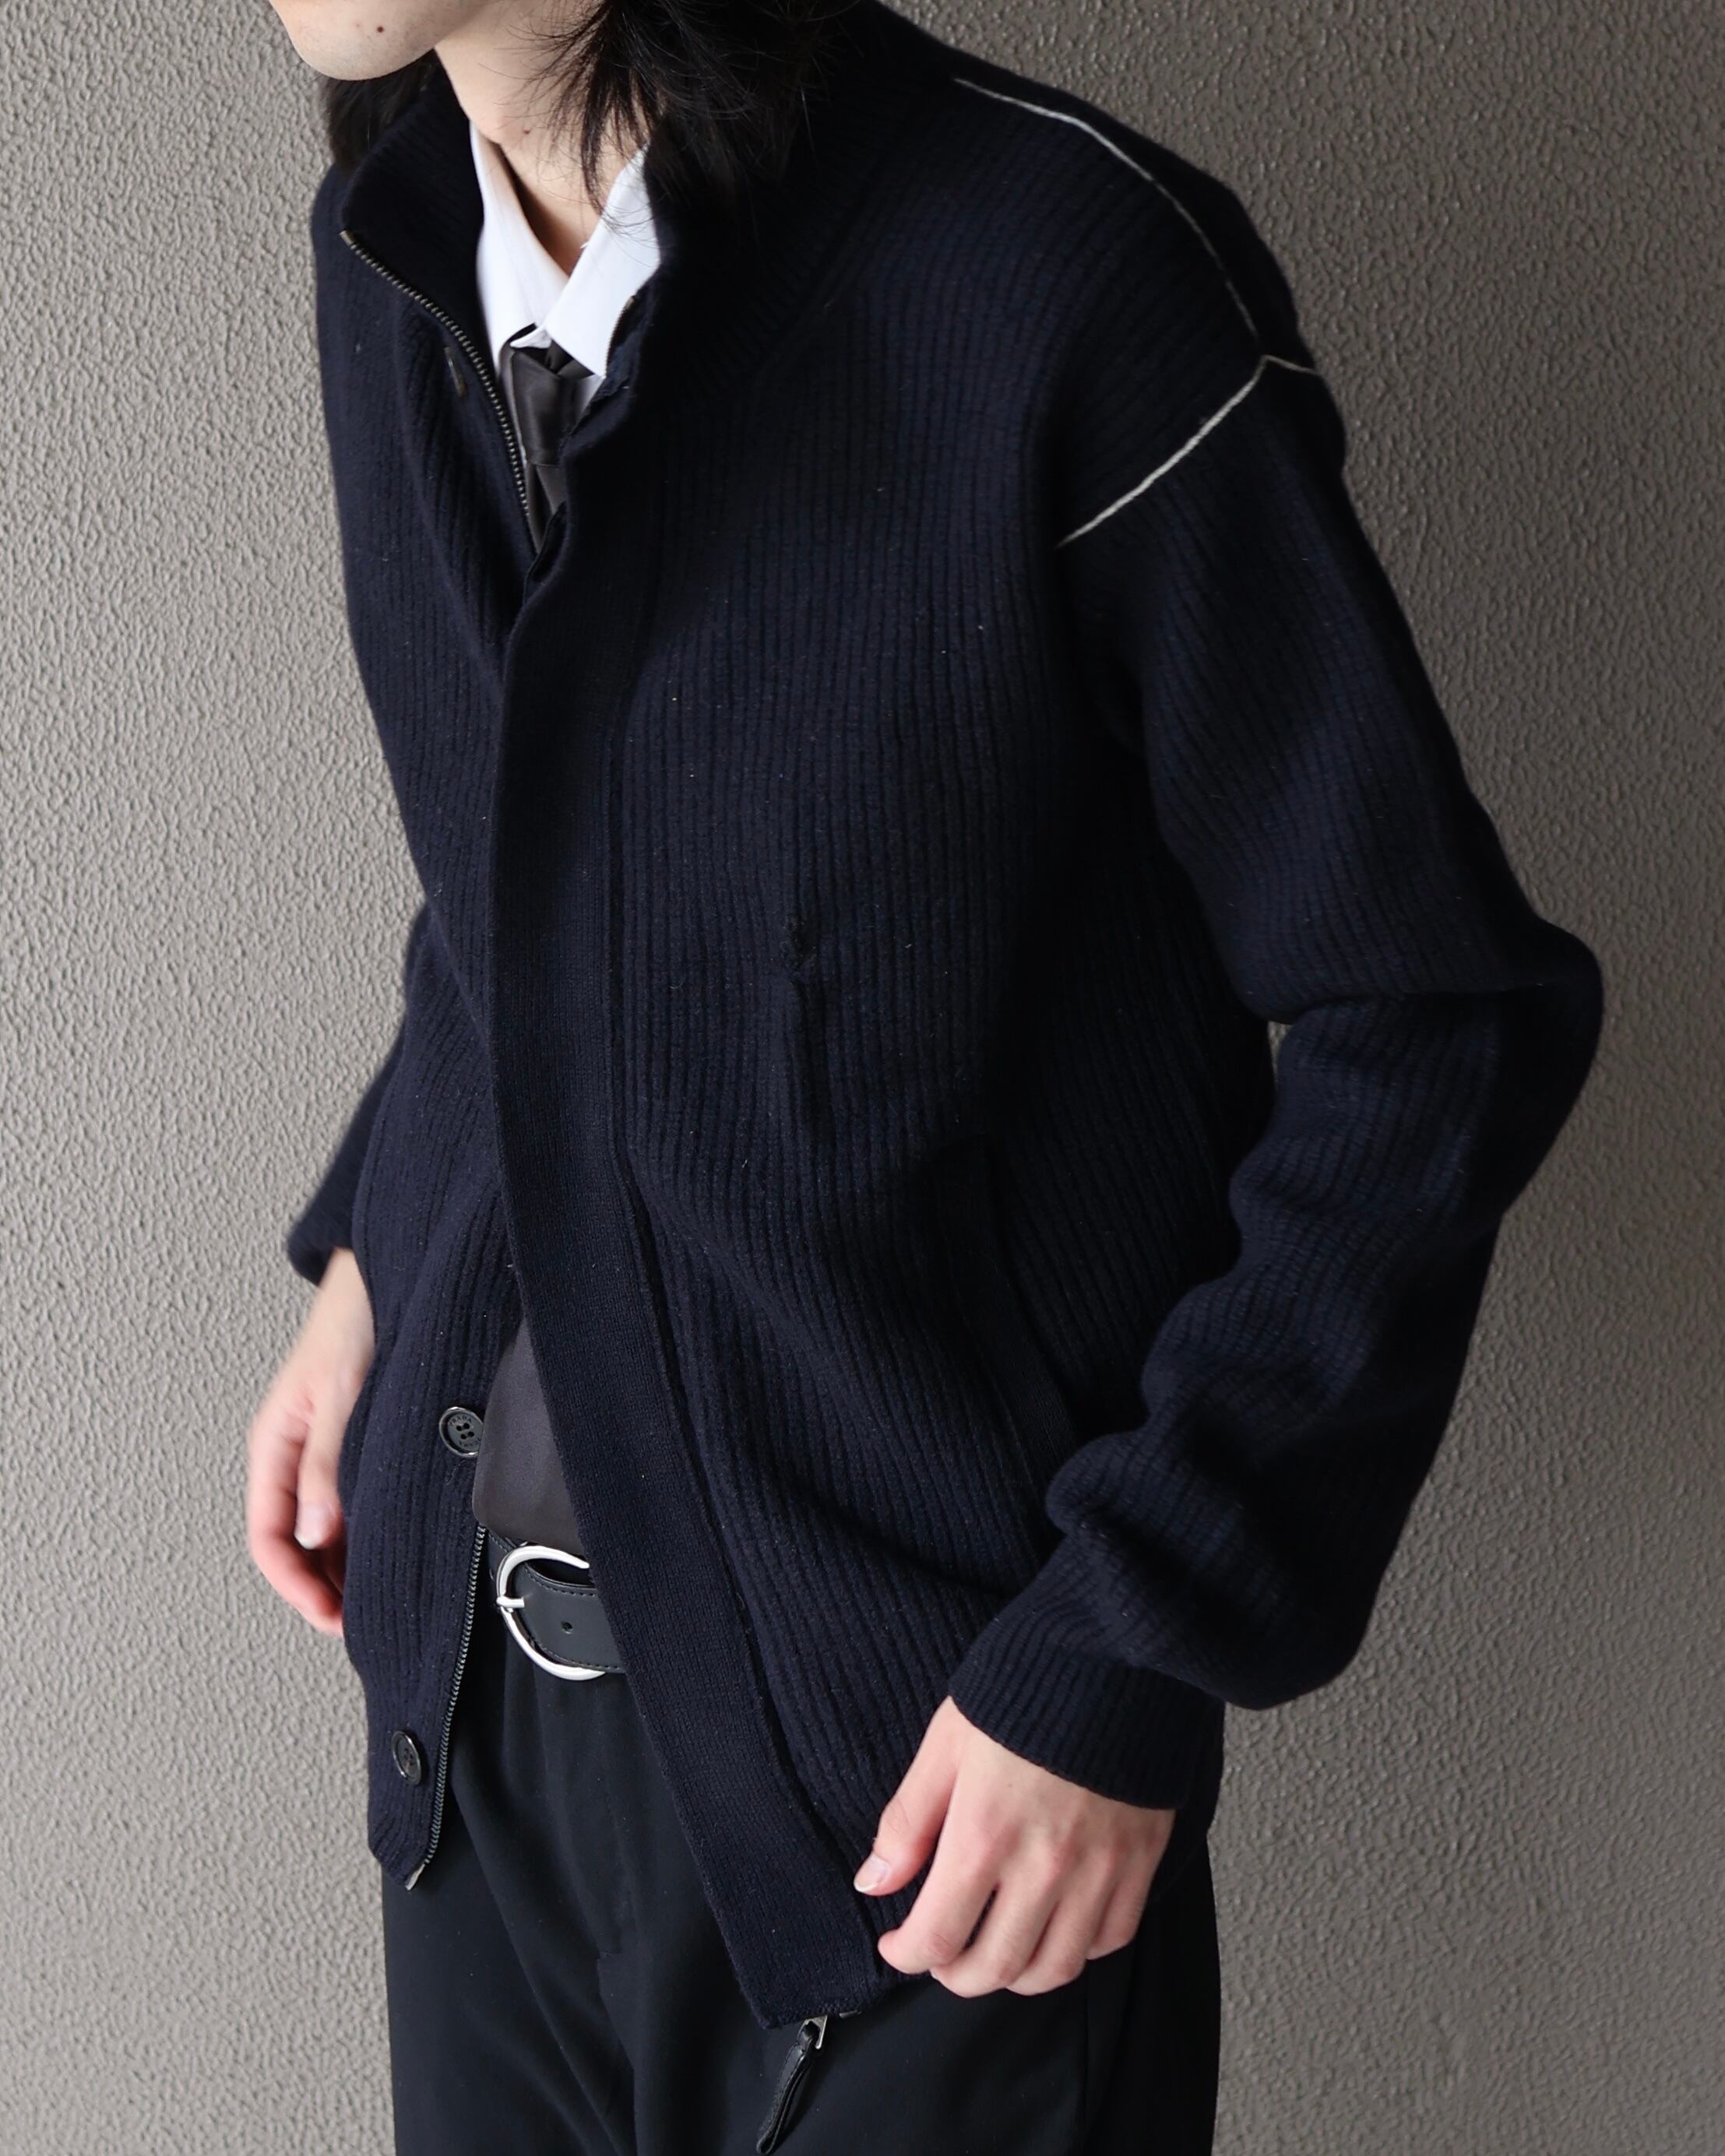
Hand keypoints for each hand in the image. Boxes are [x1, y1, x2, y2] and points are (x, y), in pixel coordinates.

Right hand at [246, 1247, 373, 1636]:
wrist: (387, 1272)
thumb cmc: (355, 1319)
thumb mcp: (341, 1396)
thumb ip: (327, 1466)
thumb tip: (316, 1534)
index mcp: (274, 1444)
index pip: (269, 1537)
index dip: (296, 1584)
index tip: (330, 1615)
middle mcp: (294, 1453)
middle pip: (295, 1542)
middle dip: (320, 1586)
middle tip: (358, 1622)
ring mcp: (323, 1450)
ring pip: (322, 1528)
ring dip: (342, 1565)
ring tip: (375, 1598)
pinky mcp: (353, 1442)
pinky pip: (347, 1503)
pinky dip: (361, 1533)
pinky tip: (385, 1552)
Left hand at [856, 1696, 1173, 1996]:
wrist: (1113, 1654)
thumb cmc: (1022, 1689)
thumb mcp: (945, 1744)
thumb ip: (908, 1821)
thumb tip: (874, 1882)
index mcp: (985, 1835)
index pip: (938, 1937)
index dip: (906, 1955)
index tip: (897, 1946)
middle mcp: (1043, 1866)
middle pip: (995, 1967)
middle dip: (955, 1974)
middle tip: (941, 1954)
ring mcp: (1098, 1870)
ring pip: (1055, 1968)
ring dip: (1015, 1974)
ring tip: (995, 1948)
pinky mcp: (1140, 1860)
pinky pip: (1111, 1938)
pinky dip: (1079, 1948)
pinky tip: (1057, 1925)